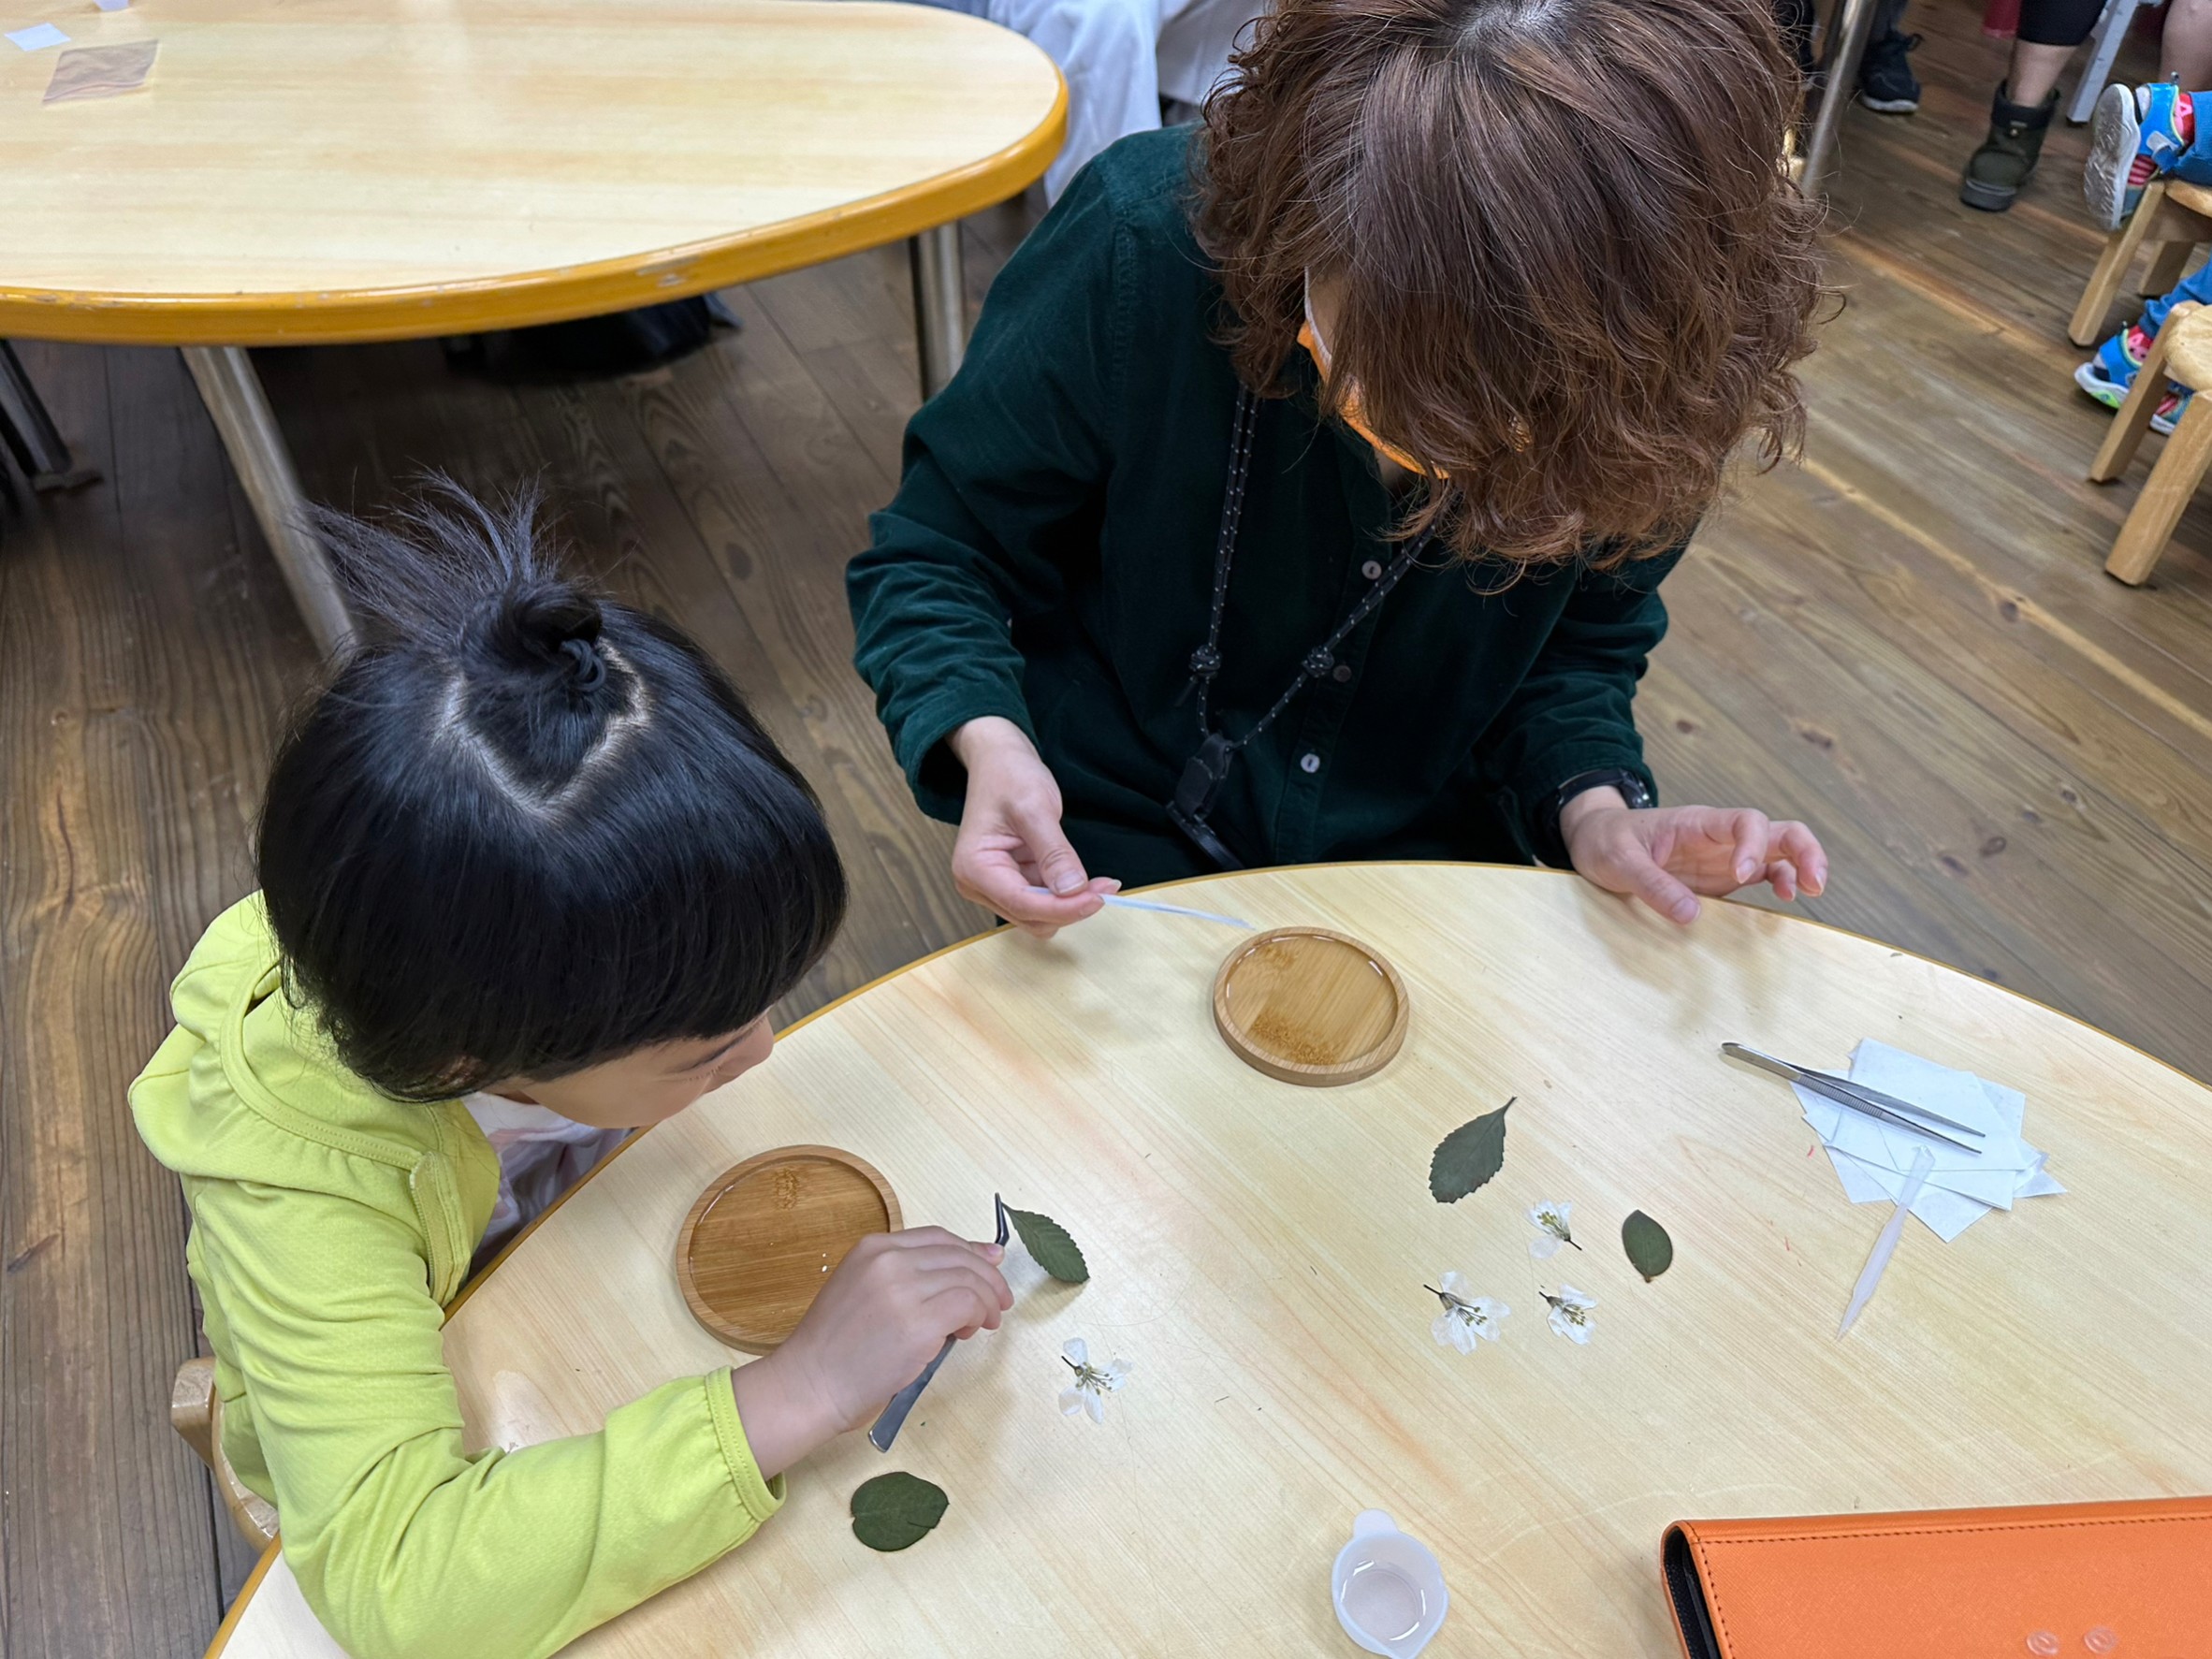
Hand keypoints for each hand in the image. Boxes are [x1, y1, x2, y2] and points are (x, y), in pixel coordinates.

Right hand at [729, 1227, 1011, 1478]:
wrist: (810, 1383)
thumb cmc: (836, 1348)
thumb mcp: (864, 1292)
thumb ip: (908, 1277)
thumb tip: (965, 1266)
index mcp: (872, 1247)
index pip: (937, 1238)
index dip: (970, 1250)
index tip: (991, 1265)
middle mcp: (889, 1260)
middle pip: (958, 1255)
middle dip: (987, 1277)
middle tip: (998, 1302)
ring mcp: (903, 1288)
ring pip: (969, 1279)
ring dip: (986, 1300)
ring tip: (983, 1322)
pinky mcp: (919, 1321)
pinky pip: (968, 1304)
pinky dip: (979, 1315)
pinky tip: (971, 1331)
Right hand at [948, 716, 1119, 937]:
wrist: (999, 761)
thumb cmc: (1009, 776)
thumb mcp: (1035, 809)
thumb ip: (1054, 852)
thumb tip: (1073, 890)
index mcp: (974, 868)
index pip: (1022, 904)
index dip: (1064, 908)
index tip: (1100, 898)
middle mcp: (977, 884)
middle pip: (1030, 917)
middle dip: (1069, 907)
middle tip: (1107, 886)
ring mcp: (994, 887)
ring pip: (1038, 916)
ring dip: (1070, 905)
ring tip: (1099, 882)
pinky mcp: (1012, 883)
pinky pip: (1042, 903)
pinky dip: (1065, 897)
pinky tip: (1083, 880)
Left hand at [1560, 787, 1827, 924]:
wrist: (1596, 839)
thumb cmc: (1607, 841)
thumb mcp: (1619, 862)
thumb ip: (1652, 885)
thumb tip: (1691, 916)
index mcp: (1698, 823)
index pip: (1745, 821)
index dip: (1753, 845)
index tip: (1740, 875)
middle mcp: (1719, 836)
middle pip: (1778, 830)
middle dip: (1804, 850)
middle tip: (1814, 882)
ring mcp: (1724, 855)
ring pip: (1778, 851)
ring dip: (1801, 866)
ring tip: (1812, 891)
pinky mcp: (1722, 875)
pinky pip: (1763, 874)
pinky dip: (1781, 884)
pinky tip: (1785, 900)